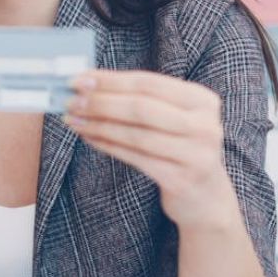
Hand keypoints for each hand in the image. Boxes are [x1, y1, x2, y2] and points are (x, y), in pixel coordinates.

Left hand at [65, 70, 237, 230]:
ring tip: (73, 119)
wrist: (206, 197)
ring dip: (98, 125)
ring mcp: (195, 154)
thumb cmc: (180, 148)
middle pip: (141, 107)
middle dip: (101, 102)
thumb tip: (90, 84)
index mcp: (202, 100)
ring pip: (135, 134)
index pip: (148, 83)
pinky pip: (135, 158)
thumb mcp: (173, 118)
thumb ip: (141, 99)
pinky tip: (89, 137)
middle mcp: (204, 125)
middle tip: (71, 100)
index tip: (79, 79)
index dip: (111, 80)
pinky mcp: (180, 179)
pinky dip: (108, 145)